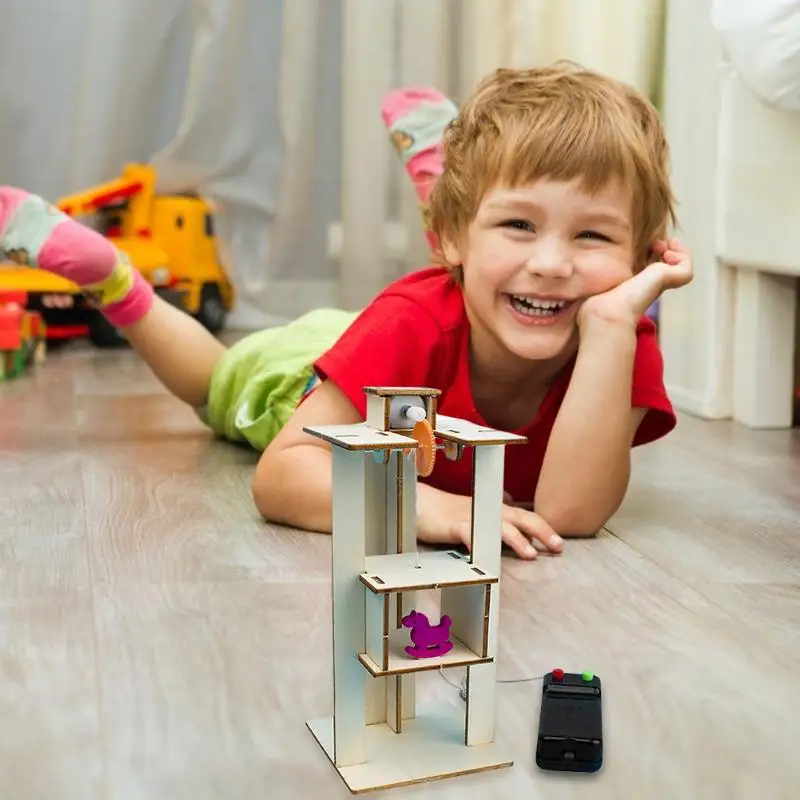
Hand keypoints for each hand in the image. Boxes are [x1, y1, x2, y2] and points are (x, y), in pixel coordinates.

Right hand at [416, 488, 562, 559]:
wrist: (420, 503)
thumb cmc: (448, 513)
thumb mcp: (478, 517)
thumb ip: (497, 524)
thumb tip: (519, 529)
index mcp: (495, 509)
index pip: (525, 517)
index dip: (543, 528)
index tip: (559, 544)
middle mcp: (488, 511)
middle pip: (520, 518)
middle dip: (541, 530)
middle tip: (558, 546)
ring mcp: (472, 517)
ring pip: (498, 526)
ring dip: (516, 539)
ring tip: (531, 554)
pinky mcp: (453, 526)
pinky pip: (469, 534)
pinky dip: (480, 543)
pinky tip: (487, 557)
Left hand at [578, 238, 692, 328]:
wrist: (604, 315)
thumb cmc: (594, 304)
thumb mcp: (591, 284)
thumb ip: (584, 277)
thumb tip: (556, 272)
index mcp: (635, 286)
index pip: (649, 267)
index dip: (649, 252)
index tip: (642, 245)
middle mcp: (650, 285)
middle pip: (667, 265)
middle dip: (662, 249)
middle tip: (655, 244)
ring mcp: (661, 284)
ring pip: (681, 265)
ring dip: (675, 250)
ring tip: (661, 245)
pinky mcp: (668, 282)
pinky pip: (686, 268)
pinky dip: (682, 254)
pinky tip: (665, 248)